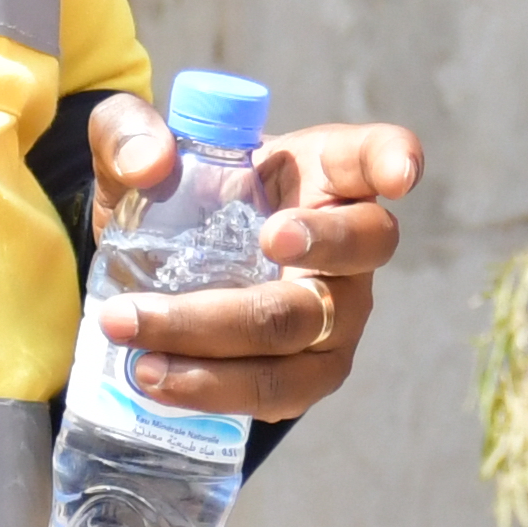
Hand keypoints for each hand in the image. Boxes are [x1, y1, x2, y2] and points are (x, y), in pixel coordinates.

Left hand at [91, 103, 425, 425]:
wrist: (164, 264)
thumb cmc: (176, 190)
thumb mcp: (137, 147)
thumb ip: (128, 133)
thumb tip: (150, 164)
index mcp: (323, 169)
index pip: (376, 154)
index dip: (395, 160)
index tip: (399, 175)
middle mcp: (350, 243)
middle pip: (357, 248)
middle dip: (314, 243)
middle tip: (262, 241)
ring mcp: (338, 315)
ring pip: (301, 335)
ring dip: (218, 341)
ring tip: (139, 342)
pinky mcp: (309, 373)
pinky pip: (276, 392)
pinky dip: (211, 389)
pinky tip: (153, 377)